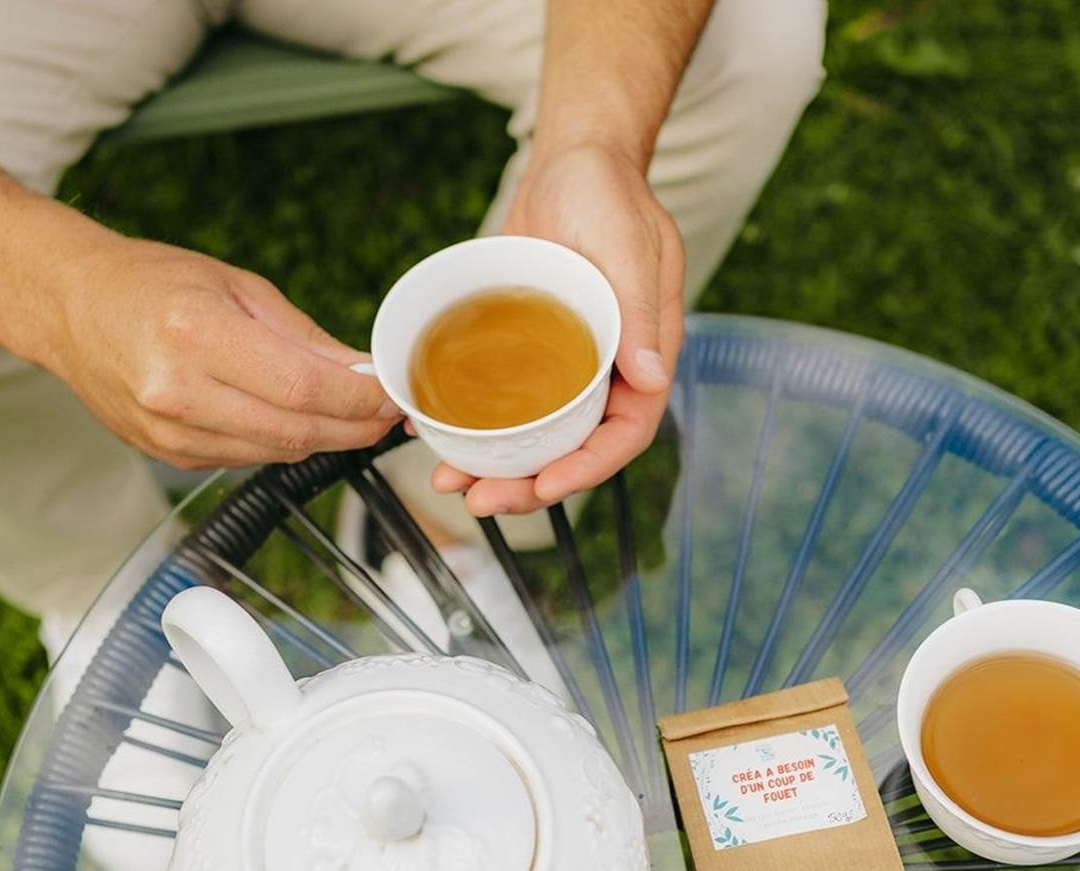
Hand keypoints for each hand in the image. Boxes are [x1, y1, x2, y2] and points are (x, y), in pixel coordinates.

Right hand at [49, 237, 398, 468]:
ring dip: (324, 439)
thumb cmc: (151, 283)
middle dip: (354, 427)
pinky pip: (247, 459)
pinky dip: (281, 443)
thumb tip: (363, 373)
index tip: (391, 394)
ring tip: (351, 416)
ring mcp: (169, 432)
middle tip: (385, 414)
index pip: (304, 389)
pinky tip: (294, 421)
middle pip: (296, 431)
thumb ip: (305, 338)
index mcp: (195, 335)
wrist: (70, 306)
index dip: (359, 400)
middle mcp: (177, 392)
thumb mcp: (237, 287)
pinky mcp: (169, 456)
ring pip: (276, 453)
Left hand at [433, 142, 683, 513]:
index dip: (587, 470)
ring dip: (491, 464)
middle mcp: (604, 371)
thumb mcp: (630, 247)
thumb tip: (650, 378)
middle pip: (571, 449)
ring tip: (447, 479)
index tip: (545, 486)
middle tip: (478, 499)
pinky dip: (468, 419)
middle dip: (526, 485)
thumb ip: (642, 312)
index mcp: (643, 358)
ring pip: (531, 433)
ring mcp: (563, 364)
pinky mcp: (525, 349)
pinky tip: (429, 429)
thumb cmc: (611, 195)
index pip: (624, 434)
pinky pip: (500, 398)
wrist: (571, 161)